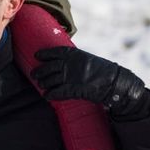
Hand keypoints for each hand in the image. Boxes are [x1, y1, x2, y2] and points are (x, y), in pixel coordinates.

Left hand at [32, 47, 147, 115]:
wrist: (114, 82)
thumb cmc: (102, 70)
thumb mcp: (86, 59)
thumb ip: (74, 60)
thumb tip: (62, 62)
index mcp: (73, 54)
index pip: (53, 52)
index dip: (44, 54)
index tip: (37, 56)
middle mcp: (68, 64)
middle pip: (48, 67)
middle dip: (39, 72)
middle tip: (34, 75)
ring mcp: (69, 76)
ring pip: (50, 80)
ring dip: (44, 83)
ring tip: (41, 85)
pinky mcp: (72, 88)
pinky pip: (56, 92)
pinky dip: (50, 95)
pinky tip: (47, 96)